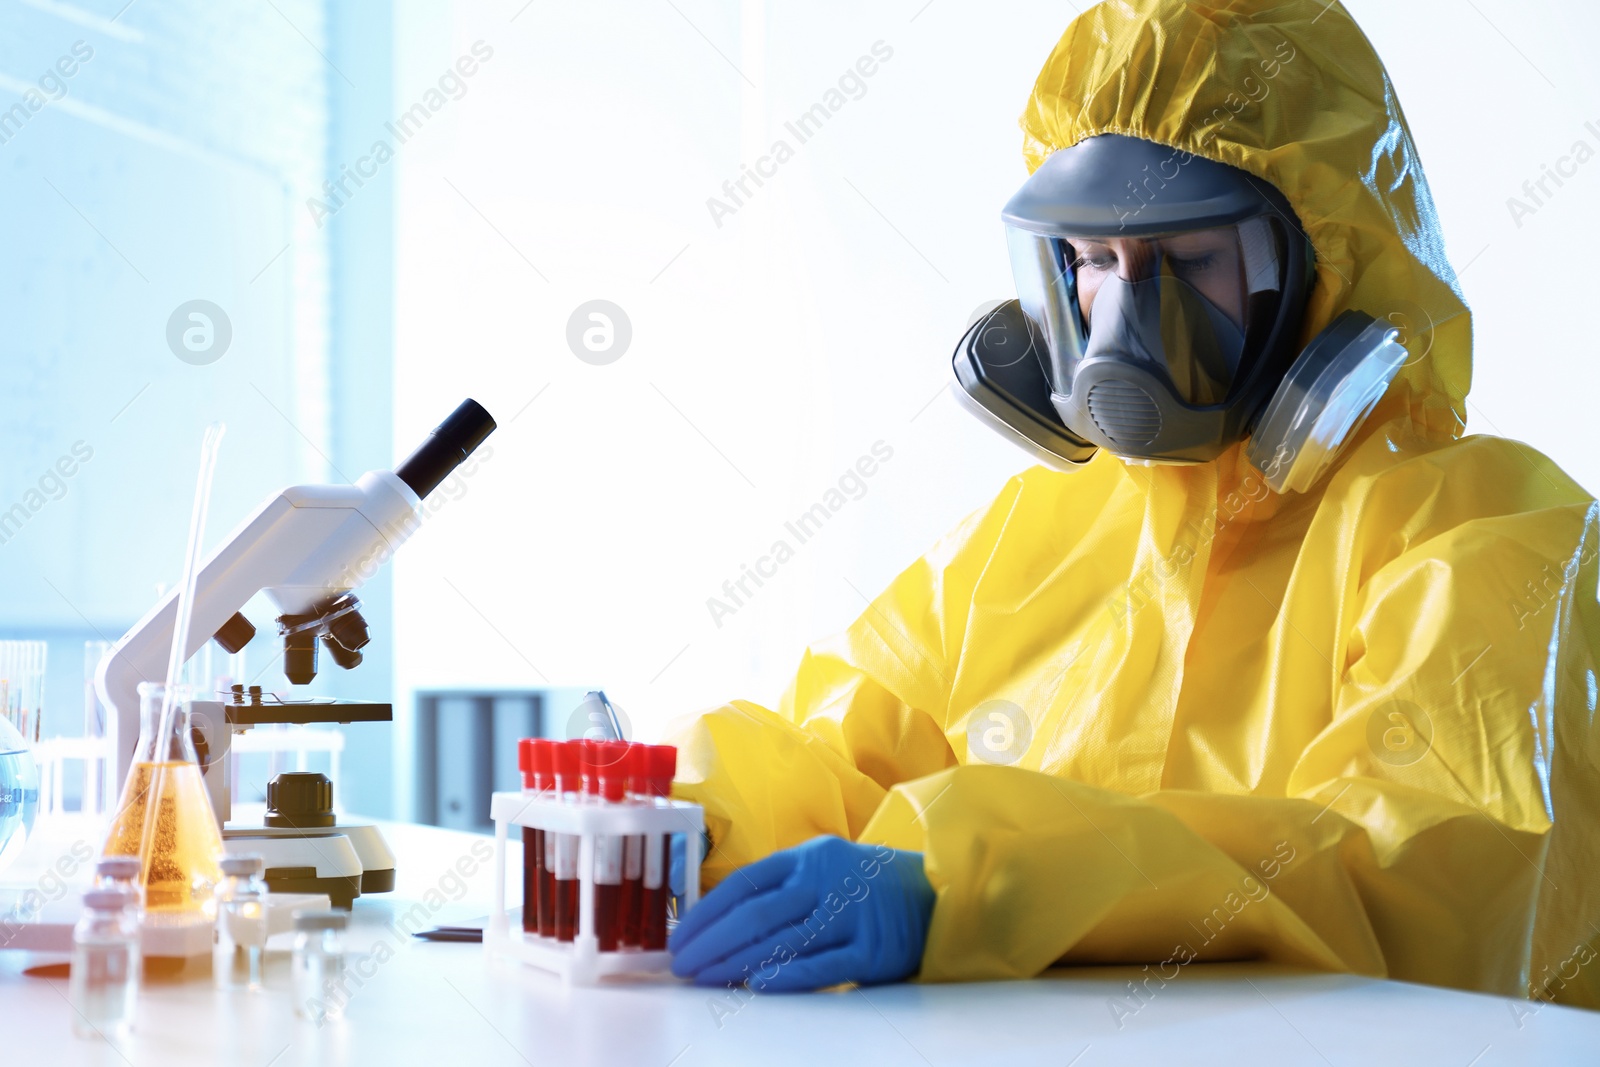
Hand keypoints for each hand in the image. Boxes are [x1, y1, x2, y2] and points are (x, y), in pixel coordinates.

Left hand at [668, 835, 933, 991]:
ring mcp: (851, 913)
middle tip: (683, 965)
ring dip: (736, 963)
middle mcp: (827, 879)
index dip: (707, 912)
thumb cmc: (865, 886)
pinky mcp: (872, 949)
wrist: (935, 896)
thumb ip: (781, 888)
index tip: (681, 936)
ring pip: (782, 940)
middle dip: (712, 942)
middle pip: (756, 913)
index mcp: (808, 857)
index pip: (745, 883)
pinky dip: (788, 975)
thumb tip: (718, 922)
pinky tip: (757, 984)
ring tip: (706, 979)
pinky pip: (823, 965)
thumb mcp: (823, 869)